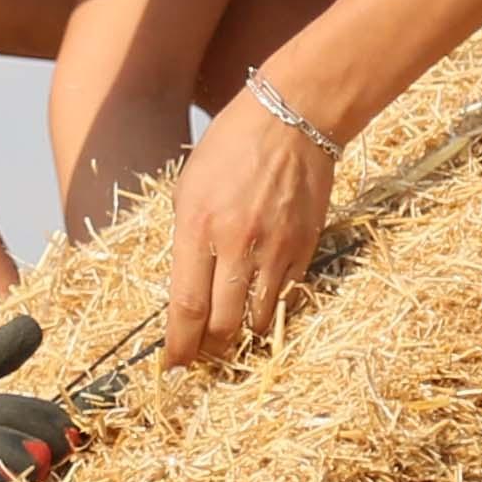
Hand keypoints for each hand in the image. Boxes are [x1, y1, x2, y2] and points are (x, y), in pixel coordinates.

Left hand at [159, 93, 338, 368]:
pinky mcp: (305, 247)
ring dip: (242, 332)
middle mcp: (237, 245)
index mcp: (198, 228)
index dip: (180, 344)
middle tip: (204, 357)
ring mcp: (276, 249)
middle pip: (223, 323)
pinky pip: (286, 293)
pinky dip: (271, 305)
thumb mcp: (189, 188)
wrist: (293, 118)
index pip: (186, 306)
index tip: (175, 363)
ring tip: (231, 337)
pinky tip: (260, 303)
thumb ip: (187, 239)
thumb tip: (188, 287)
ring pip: (258, 317)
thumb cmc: (231, 146)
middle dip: (211, 350)